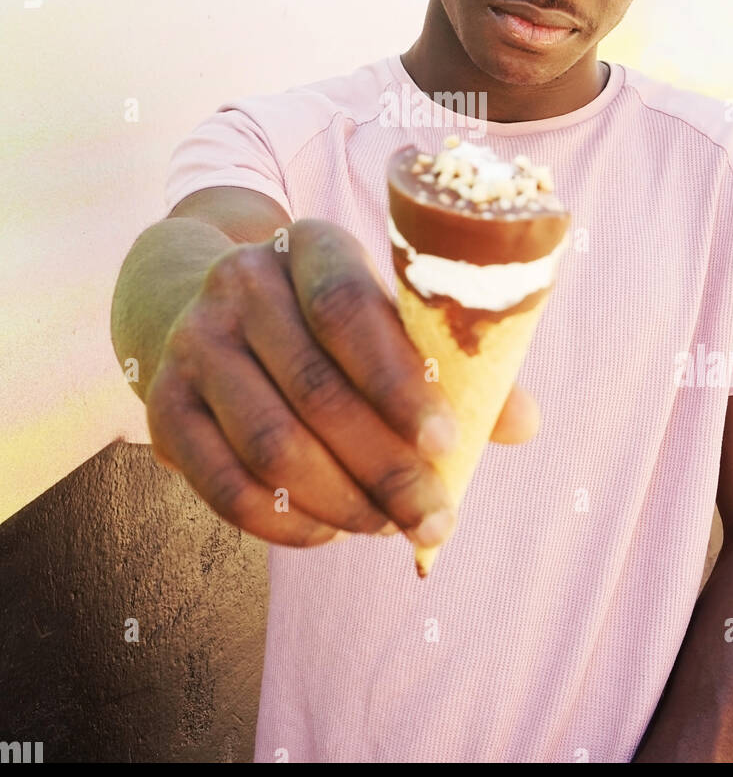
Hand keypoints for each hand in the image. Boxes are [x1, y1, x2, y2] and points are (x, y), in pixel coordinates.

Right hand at [147, 219, 537, 550]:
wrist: (203, 309)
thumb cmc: (324, 323)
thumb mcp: (383, 316)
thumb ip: (450, 364)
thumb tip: (525, 423)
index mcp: (308, 245)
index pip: (347, 308)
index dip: (397, 380)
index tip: (445, 441)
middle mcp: (240, 284)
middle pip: (315, 390)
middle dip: (384, 467)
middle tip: (434, 517)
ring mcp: (193, 344)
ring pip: (271, 445)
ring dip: (341, 502)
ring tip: (390, 527)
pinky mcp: (163, 407)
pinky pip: (226, 486)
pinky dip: (286, 524)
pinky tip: (331, 531)